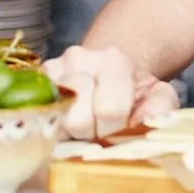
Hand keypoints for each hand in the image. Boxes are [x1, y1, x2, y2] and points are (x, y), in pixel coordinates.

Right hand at [43, 45, 180, 140]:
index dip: (115, 129)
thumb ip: (160, 109)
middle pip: (77, 119)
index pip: (109, 110)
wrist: (108, 73)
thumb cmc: (133, 92)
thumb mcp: (158, 97)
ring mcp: (51, 70)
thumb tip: (143, 125)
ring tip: (85, 126)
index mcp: (113, 60)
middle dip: (92, 134)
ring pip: (55, 121)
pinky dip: (52, 129)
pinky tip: (66, 124)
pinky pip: (37, 117)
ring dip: (70, 133)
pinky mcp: (33, 85)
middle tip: (100, 130)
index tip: (119, 128)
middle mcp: (78, 58)